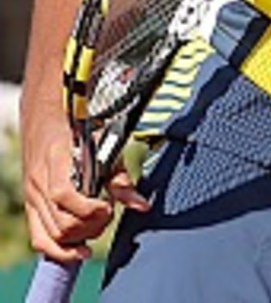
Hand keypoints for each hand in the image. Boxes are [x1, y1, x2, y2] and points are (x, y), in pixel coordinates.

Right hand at [23, 108, 148, 262]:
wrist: (47, 115)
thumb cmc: (79, 129)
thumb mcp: (103, 146)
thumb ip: (121, 178)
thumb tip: (142, 206)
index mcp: (56, 160)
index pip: (64, 195)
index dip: (89, 210)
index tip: (108, 206)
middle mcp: (40, 181)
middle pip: (62, 223)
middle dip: (90, 226)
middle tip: (107, 213)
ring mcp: (33, 195)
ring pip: (52, 235)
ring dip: (79, 238)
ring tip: (96, 224)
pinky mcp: (31, 205)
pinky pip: (40, 239)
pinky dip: (59, 252)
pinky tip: (79, 251)